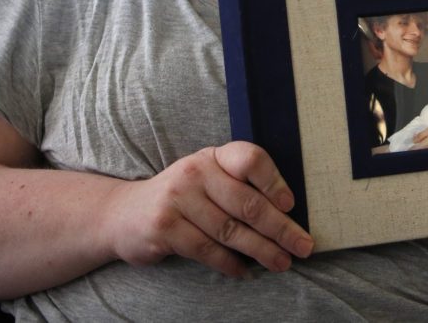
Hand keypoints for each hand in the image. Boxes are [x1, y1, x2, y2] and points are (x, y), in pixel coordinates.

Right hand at [102, 142, 313, 276]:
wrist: (125, 213)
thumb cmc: (183, 198)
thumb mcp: (208, 180)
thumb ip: (239, 187)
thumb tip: (287, 214)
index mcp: (213, 157)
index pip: (250, 159)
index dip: (275, 181)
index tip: (291, 205)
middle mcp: (195, 173)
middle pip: (248, 203)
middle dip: (280, 228)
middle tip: (302, 246)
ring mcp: (177, 199)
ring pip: (231, 231)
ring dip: (262, 251)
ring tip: (282, 263)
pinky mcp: (165, 228)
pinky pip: (207, 250)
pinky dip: (229, 264)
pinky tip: (244, 270)